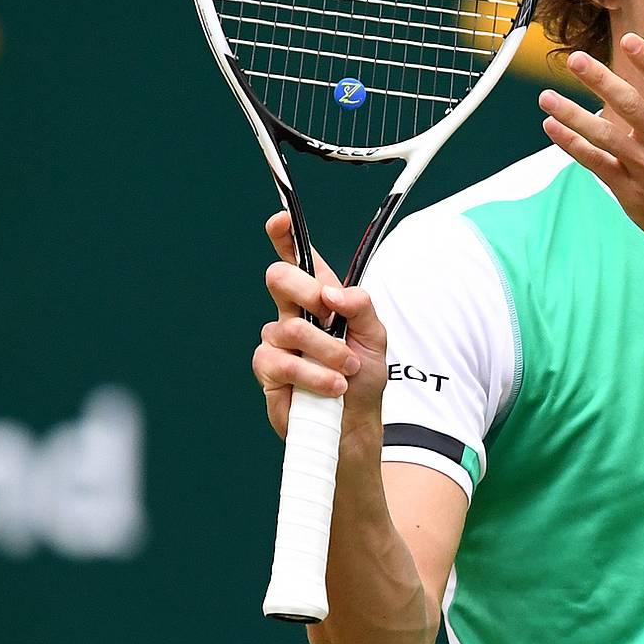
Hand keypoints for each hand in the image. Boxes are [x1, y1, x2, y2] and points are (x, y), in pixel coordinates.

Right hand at [253, 212, 388, 438]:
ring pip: (290, 328)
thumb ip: (360, 305)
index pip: (298, 261)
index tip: (279, 220)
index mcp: (320, 298)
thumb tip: (333, 293)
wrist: (356, 423)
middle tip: (331, 314)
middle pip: (280, 279)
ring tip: (346, 371)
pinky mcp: (268, 370)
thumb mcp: (375, 335)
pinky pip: (283, 361)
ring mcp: (278, 342)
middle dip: (307, 291)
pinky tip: (332, 388)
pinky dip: (315, 376)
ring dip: (327, 352)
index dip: (285, 238)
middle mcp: (294, 314)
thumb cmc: (363, 377)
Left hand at [537, 31, 643, 280]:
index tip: (629, 40)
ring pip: (607, 136)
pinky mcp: (631, 192)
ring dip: (573, 115)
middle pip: (631, 106)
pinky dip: (573, 145)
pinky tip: (552, 126)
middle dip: (601, 81)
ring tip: (546, 97)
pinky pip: (597, 163)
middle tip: (576, 60)